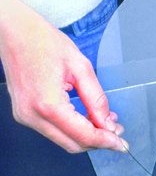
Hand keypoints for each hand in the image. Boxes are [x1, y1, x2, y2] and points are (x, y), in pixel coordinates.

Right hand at [0, 0, 127, 153]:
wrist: (12, 30)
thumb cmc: (42, 41)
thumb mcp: (81, 67)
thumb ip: (97, 99)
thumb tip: (107, 123)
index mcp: (48, 104)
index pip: (84, 136)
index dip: (106, 141)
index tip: (122, 143)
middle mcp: (33, 115)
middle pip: (74, 144)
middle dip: (99, 141)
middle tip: (117, 130)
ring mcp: (26, 116)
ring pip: (64, 140)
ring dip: (87, 135)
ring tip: (105, 121)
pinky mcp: (24, 114)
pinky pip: (54, 131)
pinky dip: (73, 128)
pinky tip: (87, 117)